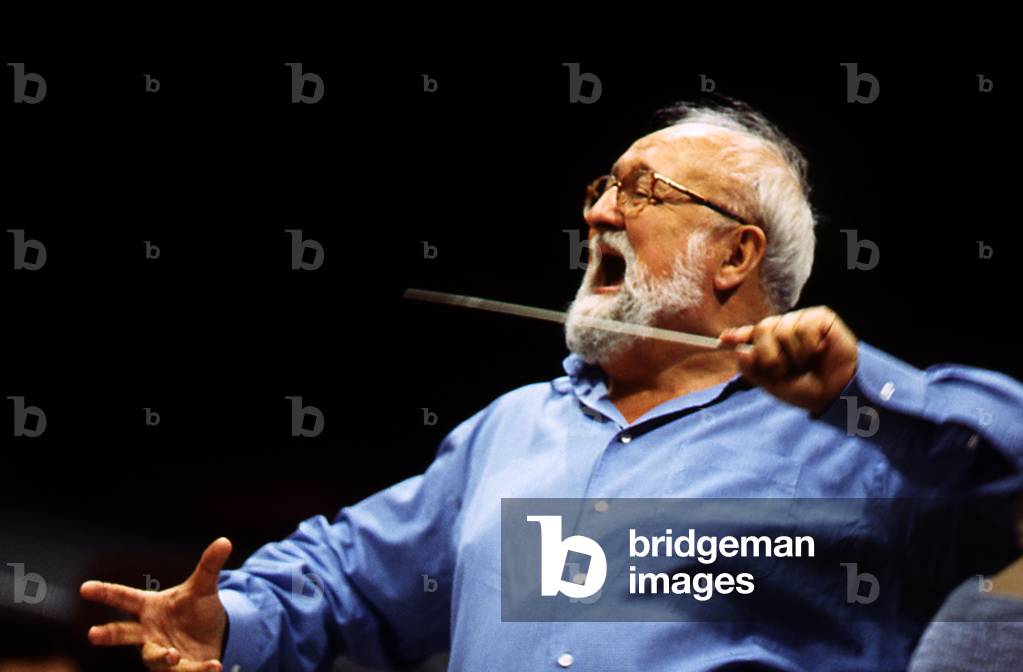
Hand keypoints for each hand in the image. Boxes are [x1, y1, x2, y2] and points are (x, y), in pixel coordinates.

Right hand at [80, 537, 232, 670]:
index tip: (84, 587)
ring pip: (154, 658)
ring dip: (161, 657)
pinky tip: (214, 666)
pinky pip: (186, 671)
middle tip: (92, 634)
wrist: (211, 635)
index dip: (105, 592)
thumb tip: (225, 540)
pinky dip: (199, 670)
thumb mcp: (203, 587)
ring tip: (172, 655)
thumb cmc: (195, 608)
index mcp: (149, 608)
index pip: (123, 598)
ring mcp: (160, 652)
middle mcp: (148, 632)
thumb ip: (209, 566)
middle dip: (109, 634)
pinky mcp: (179, 669)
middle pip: (124, 634)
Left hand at [718, 306, 857, 414]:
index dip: (738, 335)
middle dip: (770, 354)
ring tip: (805, 362)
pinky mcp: (820, 317)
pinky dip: (808, 345)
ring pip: (782, 328)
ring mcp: (801, 321)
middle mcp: (784, 329)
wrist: (836, 393)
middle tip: (784, 369)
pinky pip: (803, 327)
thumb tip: (738, 351)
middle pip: (762, 329)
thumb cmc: (806, 388)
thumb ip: (754, 369)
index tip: (724, 340)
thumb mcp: (774, 384)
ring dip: (793, 353)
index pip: (750, 334)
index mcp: (771, 344)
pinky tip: (819, 351)